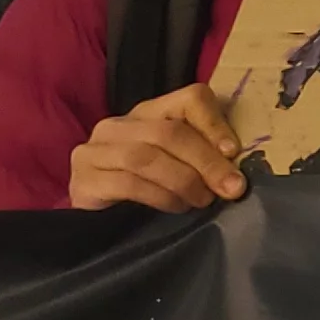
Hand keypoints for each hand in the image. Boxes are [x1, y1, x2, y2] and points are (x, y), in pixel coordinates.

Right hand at [69, 82, 246, 211]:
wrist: (98, 222)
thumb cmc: (147, 190)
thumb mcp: (179, 166)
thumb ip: (202, 157)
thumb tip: (236, 171)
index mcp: (150, 112)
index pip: (190, 98)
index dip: (215, 123)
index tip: (234, 153)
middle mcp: (118, 125)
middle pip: (170, 132)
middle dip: (206, 162)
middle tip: (230, 188)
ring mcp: (94, 151)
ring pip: (147, 156)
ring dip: (184, 181)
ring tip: (202, 200)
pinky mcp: (83, 180)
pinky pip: (128, 183)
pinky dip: (160, 196)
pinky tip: (176, 207)